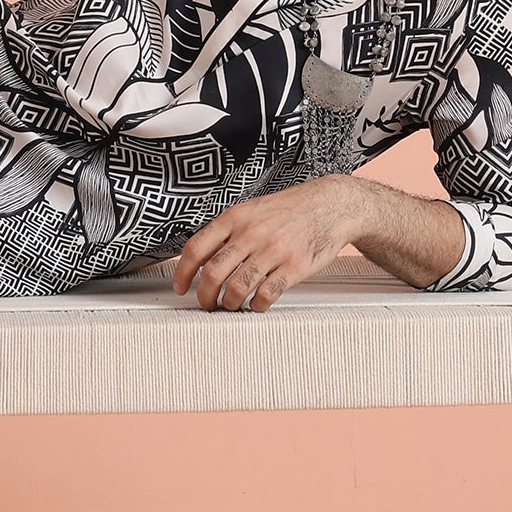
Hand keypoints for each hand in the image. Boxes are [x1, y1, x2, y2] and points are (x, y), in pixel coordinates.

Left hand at [172, 179, 362, 311]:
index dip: (182, 273)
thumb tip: (200, 259)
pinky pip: (266, 295)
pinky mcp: (294, 267)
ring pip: (236, 288)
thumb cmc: (289, 209)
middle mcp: (251, 234)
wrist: (330, 205)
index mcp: (234, 218)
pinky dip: (256, 306)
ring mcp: (273, 250)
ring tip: (230, 306)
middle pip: (213, 273)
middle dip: (204, 296)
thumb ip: (226, 232)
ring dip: (228, 304)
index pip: (196, 248)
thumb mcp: (251, 210)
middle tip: (206, 304)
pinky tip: (256, 304)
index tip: (181, 287)